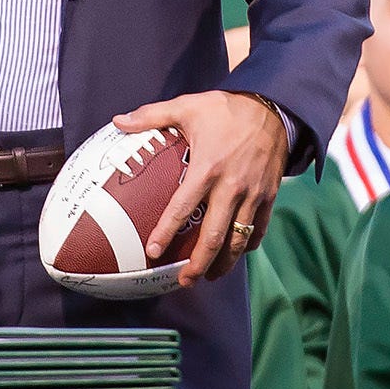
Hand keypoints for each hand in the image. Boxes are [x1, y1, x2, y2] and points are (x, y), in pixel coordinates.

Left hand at [113, 90, 286, 284]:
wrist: (272, 107)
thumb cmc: (225, 108)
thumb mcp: (187, 107)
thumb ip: (151, 115)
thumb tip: (117, 120)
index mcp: (207, 168)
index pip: (183, 208)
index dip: (167, 232)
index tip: (153, 251)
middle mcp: (231, 187)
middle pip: (214, 236)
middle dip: (199, 264)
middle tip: (185, 281)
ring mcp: (253, 194)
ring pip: (239, 239)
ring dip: (224, 262)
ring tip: (209, 277)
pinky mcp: (269, 195)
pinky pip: (259, 228)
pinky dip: (247, 244)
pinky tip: (235, 253)